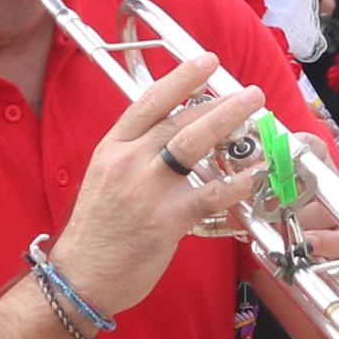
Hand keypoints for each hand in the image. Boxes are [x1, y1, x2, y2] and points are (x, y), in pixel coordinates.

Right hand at [52, 67, 268, 317]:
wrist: (82, 276)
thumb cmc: (98, 233)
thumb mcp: (106, 180)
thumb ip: (136, 157)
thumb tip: (174, 138)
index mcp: (112, 148)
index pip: (149, 102)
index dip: (181, 77)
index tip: (206, 61)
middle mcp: (128, 161)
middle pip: (179, 119)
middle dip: (218, 101)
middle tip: (248, 92)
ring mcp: (147, 188)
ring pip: (194, 144)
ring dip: (229, 124)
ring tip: (255, 114)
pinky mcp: (166, 218)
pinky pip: (209, 193)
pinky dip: (236, 182)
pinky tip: (254, 174)